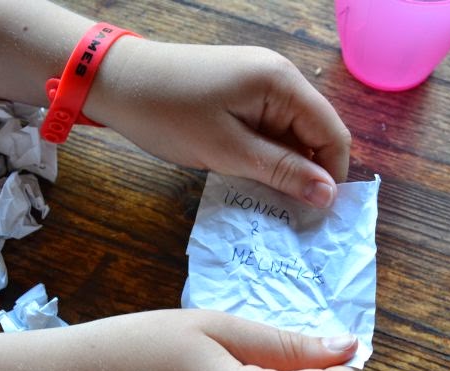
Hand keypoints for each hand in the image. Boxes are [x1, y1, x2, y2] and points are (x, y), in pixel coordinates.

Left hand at [86, 39, 351, 207]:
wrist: (117, 82)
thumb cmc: (169, 116)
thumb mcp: (228, 151)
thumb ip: (283, 172)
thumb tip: (330, 195)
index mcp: (283, 83)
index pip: (332, 133)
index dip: (331, 175)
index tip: (316, 214)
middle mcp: (280, 77)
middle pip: (314, 133)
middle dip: (307, 172)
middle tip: (289, 213)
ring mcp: (261, 83)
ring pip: (291, 134)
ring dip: (284, 166)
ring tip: (266, 197)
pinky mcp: (242, 93)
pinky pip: (269, 128)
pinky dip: (265, 154)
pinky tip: (249, 176)